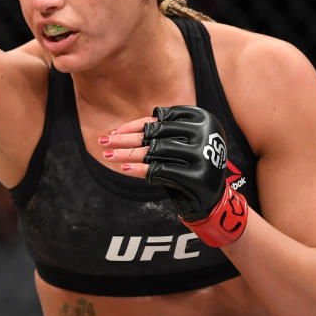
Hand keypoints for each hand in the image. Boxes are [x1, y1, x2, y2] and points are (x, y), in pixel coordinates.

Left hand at [103, 106, 247, 246]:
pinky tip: (123, 168)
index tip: (115, 132)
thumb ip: (158, 133)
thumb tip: (118, 132)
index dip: (135, 125)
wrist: (212, 196)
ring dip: (126, 153)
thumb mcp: (179, 143)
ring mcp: (202, 154)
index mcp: (203, 118)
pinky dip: (138, 169)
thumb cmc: (190, 165)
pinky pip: (159, 170)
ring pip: (154, 151)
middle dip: (125, 139)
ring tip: (107, 154)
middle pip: (155, 135)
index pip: (161, 119)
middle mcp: (205, 133)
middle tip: (103, 141)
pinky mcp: (197, 176)